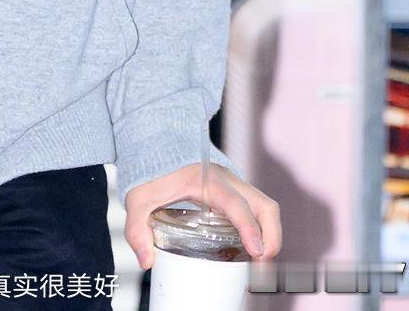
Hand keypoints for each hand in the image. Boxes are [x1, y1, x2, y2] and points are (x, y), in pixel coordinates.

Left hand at [124, 163, 281, 271]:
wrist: (156, 145)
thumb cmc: (150, 171)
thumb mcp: (138, 199)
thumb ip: (137, 228)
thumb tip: (147, 261)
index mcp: (208, 181)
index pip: (236, 204)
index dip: (249, 228)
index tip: (257, 252)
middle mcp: (228, 182)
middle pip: (264, 206)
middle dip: (271, 236)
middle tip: (261, 264)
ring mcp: (234, 187)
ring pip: (265, 207)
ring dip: (270, 234)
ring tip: (259, 262)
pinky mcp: (233, 193)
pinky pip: (257, 210)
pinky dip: (261, 229)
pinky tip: (250, 250)